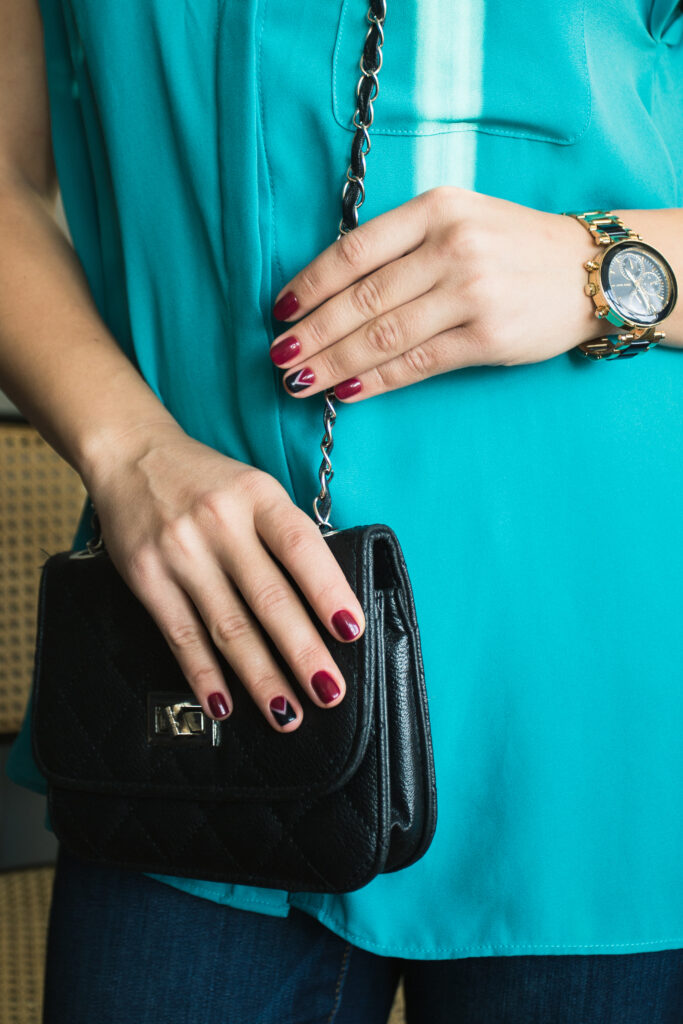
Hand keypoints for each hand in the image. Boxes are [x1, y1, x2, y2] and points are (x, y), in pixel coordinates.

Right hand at [84, 422, 364, 731]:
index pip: (301, 546)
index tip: (351, 631)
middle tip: (329, 691)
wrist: (131, 455)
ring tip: (287, 712)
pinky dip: (205, 675)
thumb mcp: (255, 489)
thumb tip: (327, 605)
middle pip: (269, 598)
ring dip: (261, 677)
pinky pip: (182, 635)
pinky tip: (225, 704)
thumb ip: (285, 535)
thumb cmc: (208, 481)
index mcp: (258, 495)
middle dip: (303, 652)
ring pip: (228, 627)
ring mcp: (180, 551)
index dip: (329, 591)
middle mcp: (220, 522)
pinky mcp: (147, 577)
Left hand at [269, 186, 599, 400]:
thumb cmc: (513, 247)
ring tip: (299, 382)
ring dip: (333, 363)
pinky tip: (346, 390)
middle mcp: (451, 245)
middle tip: (279, 357)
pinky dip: (376, 380)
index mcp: (435, 209)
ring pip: (383, 335)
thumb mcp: (460, 219)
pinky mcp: (488, 336)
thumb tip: (336, 291)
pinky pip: (417, 363)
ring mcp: (471, 292)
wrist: (590, 271)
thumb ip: (404, 244)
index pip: (354, 250)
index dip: (310, 285)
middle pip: (361, 298)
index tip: (280, 311)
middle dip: (312, 333)